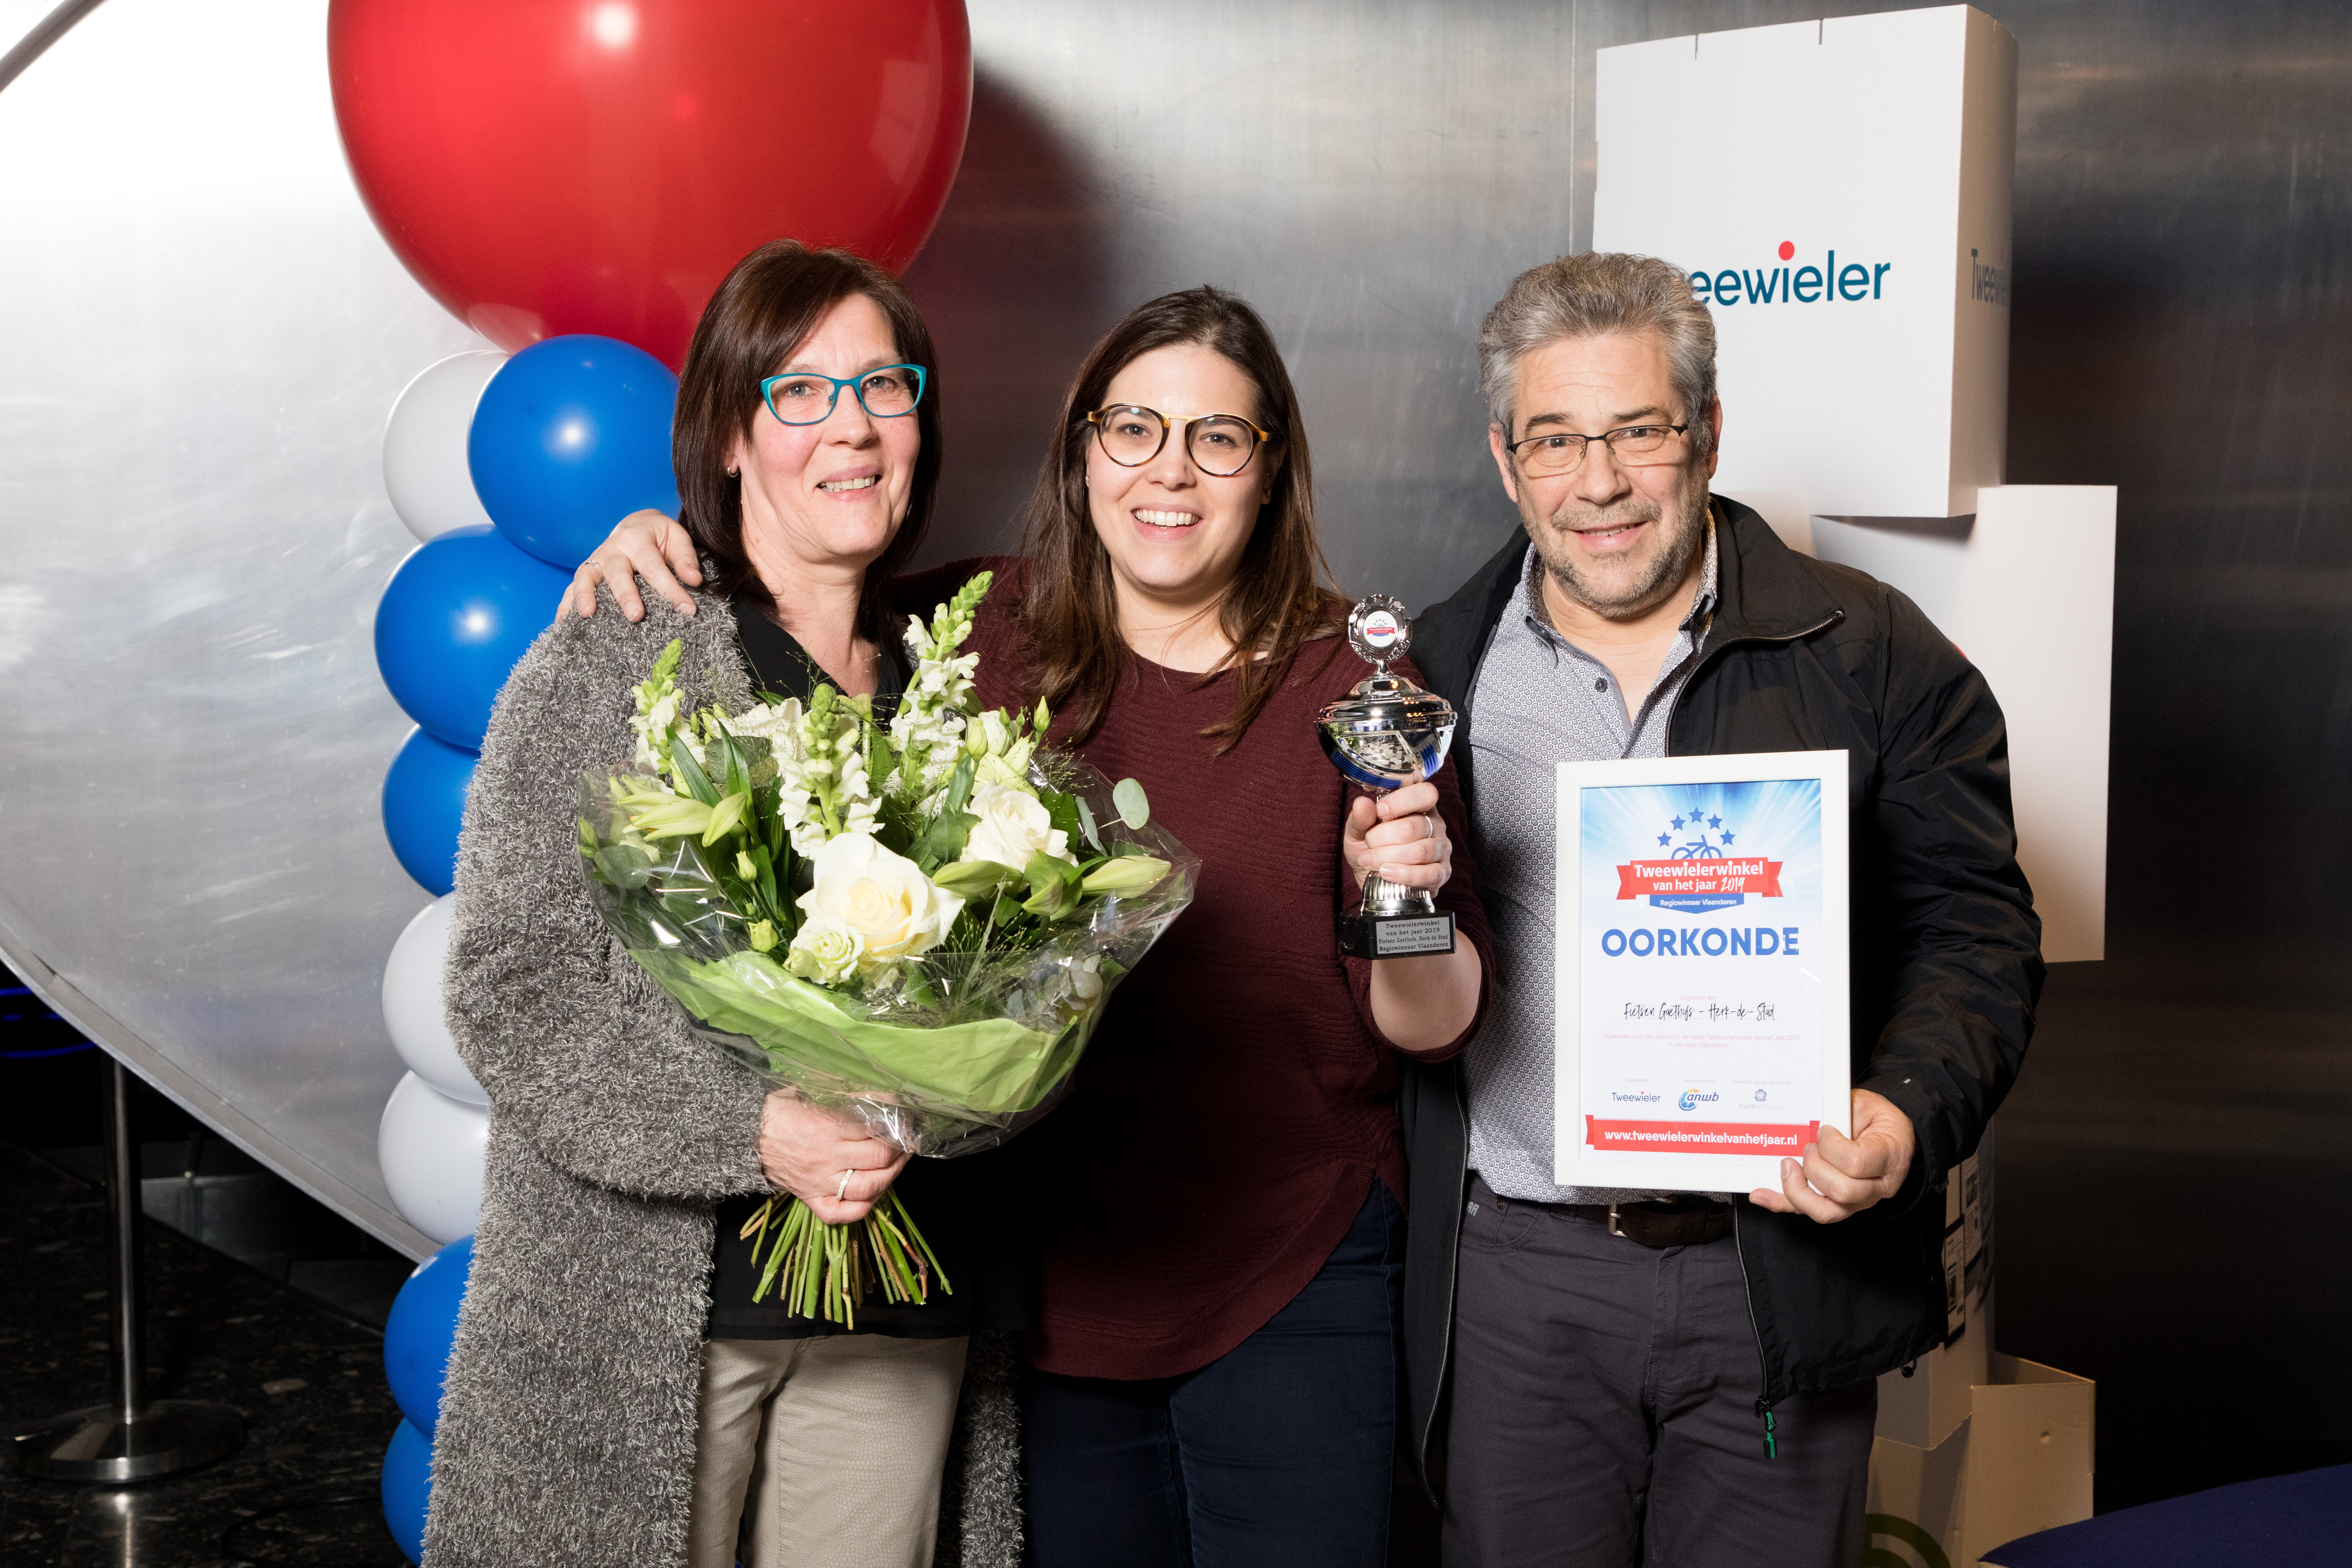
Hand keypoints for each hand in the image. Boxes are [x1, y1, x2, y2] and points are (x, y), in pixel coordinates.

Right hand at [563, 509, 702, 620]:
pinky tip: (562, 623)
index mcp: (637, 539)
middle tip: (636, 616)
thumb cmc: (658, 536)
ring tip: (587, 615)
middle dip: (626, 595)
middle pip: (617, 573)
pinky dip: (565, 604)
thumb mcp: (676, 537)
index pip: (654, 566)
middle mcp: (612, 550)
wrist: (634, 526)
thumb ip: (685, 558)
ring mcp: (595, 562)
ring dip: (584, 596)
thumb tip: (694, 580)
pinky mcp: (586, 573)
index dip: (671, 589)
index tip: (687, 609)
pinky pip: (570, 588)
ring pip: (585, 577)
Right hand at [757, 1090, 908, 1223]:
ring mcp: (820, 1183)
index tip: (903, 1113)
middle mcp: (826, 1158)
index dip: (895, 1120)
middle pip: (878, 1158)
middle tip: (906, 1138)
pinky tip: (875, 1193)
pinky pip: (842, 1213)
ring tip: (898, 1162)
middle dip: (900, 1147)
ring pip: (868, 1187)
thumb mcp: (808, 1093)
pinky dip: (864, 1207)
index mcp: (825, 1128)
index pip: (875, 1128)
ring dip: (891, 1174)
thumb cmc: (778, 1112)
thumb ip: (842, 1095)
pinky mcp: (811, 1199)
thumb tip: (877, 1095)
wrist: (744, 1136)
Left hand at [1344, 780, 1451, 894]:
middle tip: (1368, 843)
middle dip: (1382, 837)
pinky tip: (1386, 873)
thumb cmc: (1368, 848)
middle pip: (1412, 827)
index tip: (1380, 811)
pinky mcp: (1442, 872)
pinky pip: (1429, 874)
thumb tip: (1363, 803)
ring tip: (1369, 860)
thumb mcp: (1357, 830)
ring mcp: (1441, 848)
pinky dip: (1404, 874)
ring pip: (1419, 851)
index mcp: (1419, 805)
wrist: (1370, 876)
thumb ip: (1360, 817)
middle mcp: (1434, 824)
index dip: (1401, 801)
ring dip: (1388, 857)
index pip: (1424, 793)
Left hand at [1749, 1089, 1916, 1222]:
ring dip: (1797, 1187)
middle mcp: (1875, 1188)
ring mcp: (1857, 1201)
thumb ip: (1840, 1110)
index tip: (1823, 1130)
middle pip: (1840, 1191)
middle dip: (1815, 1166)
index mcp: (1888, 1159)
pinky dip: (1781, 1203)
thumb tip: (1810, 1115)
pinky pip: (1807, 1210)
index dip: (1832, 1146)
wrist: (1890, 1134)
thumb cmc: (1876, 1118)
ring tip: (1787, 1164)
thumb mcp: (1864, 1105)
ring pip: (1824, 1211)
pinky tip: (1760, 1194)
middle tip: (1809, 1146)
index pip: (1857, 1163)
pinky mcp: (1837, 1205)